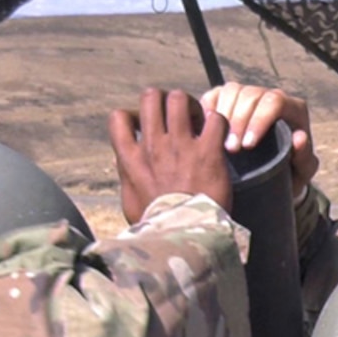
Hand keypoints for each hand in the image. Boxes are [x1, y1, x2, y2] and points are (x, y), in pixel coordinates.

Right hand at [110, 87, 232, 222]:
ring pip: (179, 98)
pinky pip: (214, 118)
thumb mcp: (130, 202)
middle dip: (163, 100)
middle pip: (151, 97)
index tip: (145, 127)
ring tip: (198, 121)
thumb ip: (127, 177)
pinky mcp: (208, 152)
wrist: (183, 239)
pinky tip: (218, 136)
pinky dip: (217, 122)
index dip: (133, 115)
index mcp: (131, 159)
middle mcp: (153, 146)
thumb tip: (124, 163)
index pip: (119, 118)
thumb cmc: (157, 226)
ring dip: (190, 105)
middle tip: (176, 117)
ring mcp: (181, 146)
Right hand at [200, 83, 318, 194]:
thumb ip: (305, 158)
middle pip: (251, 94)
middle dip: (238, 121)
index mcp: (293, 108)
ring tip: (218, 141)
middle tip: (230, 149)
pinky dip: (208, 107)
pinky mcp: (230, 99)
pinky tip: (207, 128)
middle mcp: (270, 96)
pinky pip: (216, 94)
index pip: (275, 102)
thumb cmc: (290, 172)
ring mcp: (249, 95)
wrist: (274, 175)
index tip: (248, 145)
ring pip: (232, 90)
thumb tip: (299, 138)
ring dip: (222, 115)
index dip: (259, 120)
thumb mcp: (301, 171)